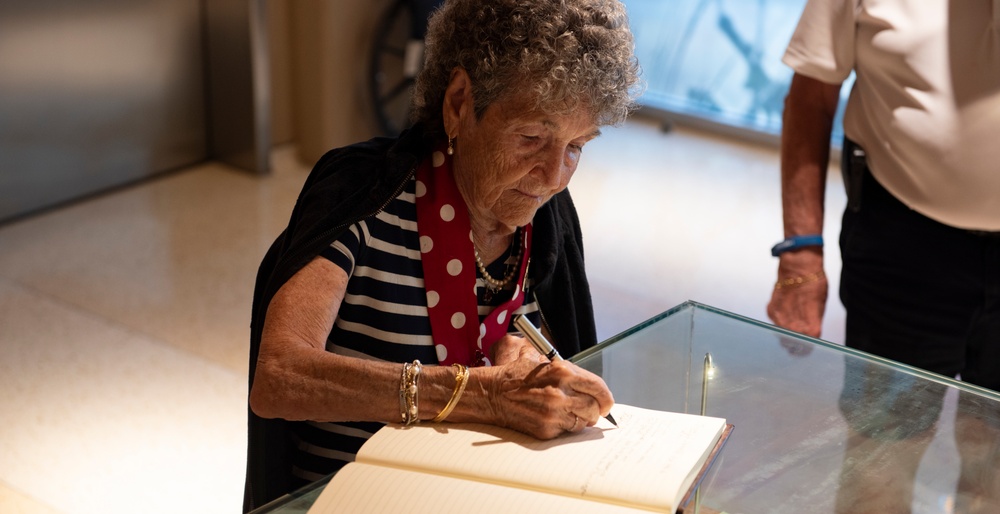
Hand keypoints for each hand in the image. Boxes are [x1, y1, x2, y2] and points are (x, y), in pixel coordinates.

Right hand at [480, 336, 613, 439]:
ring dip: (579, 419)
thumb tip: (593, 389)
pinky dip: (563, 426)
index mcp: (562, 372)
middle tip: (589, 410)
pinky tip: (551, 417)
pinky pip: (566, 431)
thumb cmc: (517, 376)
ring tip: (566, 412)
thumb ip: (569, 373)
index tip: (606, 403)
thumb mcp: (543, 363)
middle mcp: (560, 393)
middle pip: (593, 408)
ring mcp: (553, 413)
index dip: (606, 398)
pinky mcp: (546, 429)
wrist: (492, 393)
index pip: (598, 387)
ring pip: (582, 423)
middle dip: (594, 410)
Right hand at [767, 250, 826, 341]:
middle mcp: (794, 327)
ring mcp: (780, 320)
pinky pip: (775, 321)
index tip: (806, 348)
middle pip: (792, 344)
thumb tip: (809, 332)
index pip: (807, 346)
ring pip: (782, 334)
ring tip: (791, 324)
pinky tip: (785, 310)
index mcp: (811, 328)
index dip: (807, 348)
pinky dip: (779, 319)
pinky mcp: (771, 311)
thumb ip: (813, 322)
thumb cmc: (814, 284)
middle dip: (795, 343)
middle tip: (797, 340)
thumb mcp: (820, 307)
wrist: (798, 268)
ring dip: (786, 332)